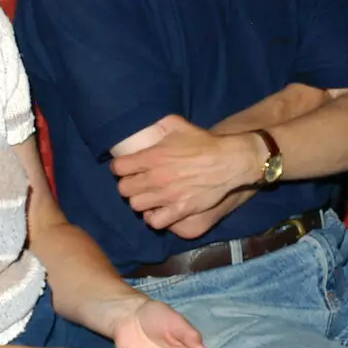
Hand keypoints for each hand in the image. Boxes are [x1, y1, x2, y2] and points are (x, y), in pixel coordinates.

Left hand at [112, 116, 262, 231]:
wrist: (228, 162)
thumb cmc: (204, 143)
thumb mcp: (178, 125)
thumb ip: (159, 125)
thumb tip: (149, 126)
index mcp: (152, 156)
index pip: (119, 167)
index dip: (119, 167)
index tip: (124, 167)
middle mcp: (156, 178)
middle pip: (124, 189)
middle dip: (127, 185)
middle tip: (135, 182)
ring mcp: (167, 196)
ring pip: (136, 206)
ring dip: (139, 201)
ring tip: (146, 197)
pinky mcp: (180, 210)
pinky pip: (155, 222)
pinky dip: (153, 218)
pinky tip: (157, 211)